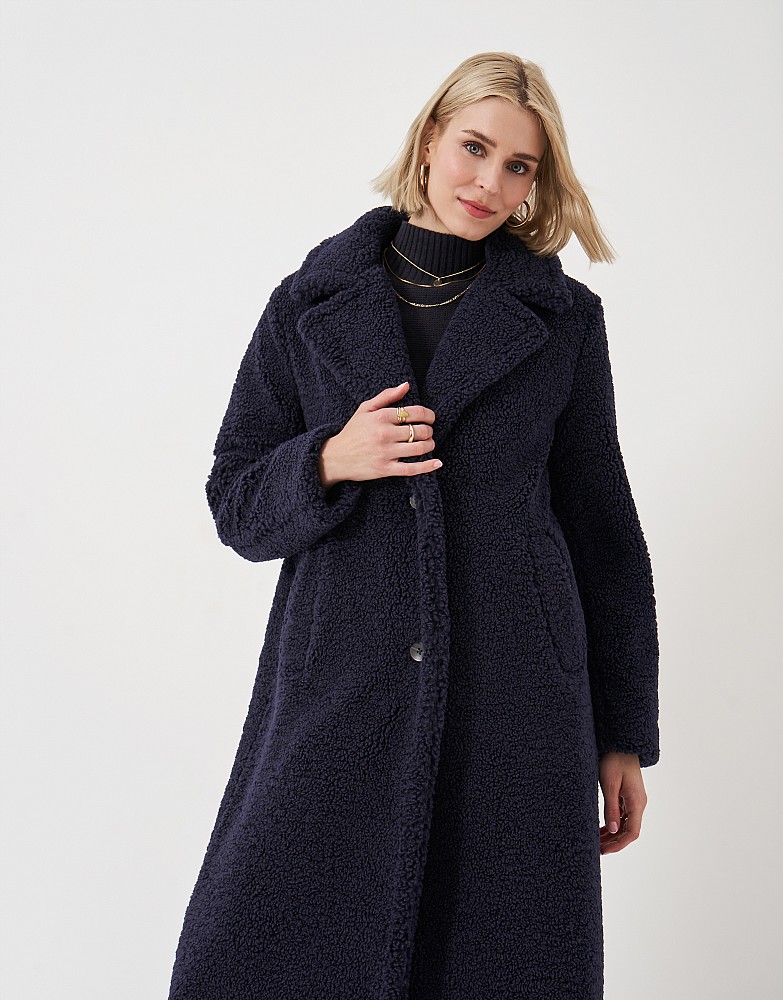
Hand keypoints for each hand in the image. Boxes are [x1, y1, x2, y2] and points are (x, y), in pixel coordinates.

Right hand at [318, 381, 439, 487]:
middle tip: (428, 431)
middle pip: (419, 430)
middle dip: (429, 430)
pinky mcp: (385, 469)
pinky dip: (427, 466)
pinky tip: (437, 463)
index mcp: (380, 417)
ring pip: (419, 448)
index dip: (428, 415)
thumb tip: (406, 385)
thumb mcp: (365, 409)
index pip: (414, 412)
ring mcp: (385, 453)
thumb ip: (386, 396)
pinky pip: (411, 469)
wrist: (336, 457)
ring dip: (430, 445)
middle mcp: (384, 434)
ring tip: (429, 443)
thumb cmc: (352, 432)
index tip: (430, 418)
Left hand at [598, 751, 647, 854]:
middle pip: (629, 831)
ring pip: (625, 824)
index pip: (632, 832)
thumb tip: (613, 830)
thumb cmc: (614, 760)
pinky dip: (613, 824)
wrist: (620, 743)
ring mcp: (634, 800)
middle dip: (614, 842)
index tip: (605, 851)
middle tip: (597, 850)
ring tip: (597, 843)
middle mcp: (638, 803)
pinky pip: (623, 815)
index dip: (619, 844)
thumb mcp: (609, 784)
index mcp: (636, 802)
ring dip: (613, 835)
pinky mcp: (628, 796)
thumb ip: (611, 807)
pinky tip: (602, 829)